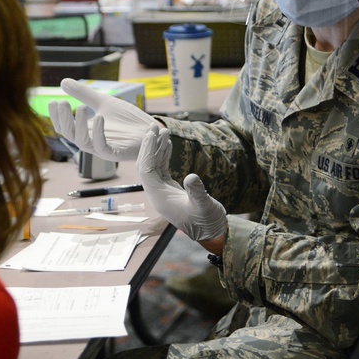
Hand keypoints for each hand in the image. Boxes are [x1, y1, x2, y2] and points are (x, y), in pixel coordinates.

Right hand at [48, 78, 156, 161]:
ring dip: (79, 125)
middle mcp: (92, 142)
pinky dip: (99, 133)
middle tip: (63, 102)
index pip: (65, 127)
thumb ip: (84, 94)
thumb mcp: (104, 102)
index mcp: (86, 132)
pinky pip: (102, 147)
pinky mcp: (117, 153)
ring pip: (83, 142)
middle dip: (64, 118)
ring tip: (81, 107)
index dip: (57, 116)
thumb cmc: (128, 120)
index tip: (53, 101)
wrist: (151, 129)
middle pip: (70, 135)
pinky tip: (99, 117)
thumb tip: (63, 82)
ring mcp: (103, 149)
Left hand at [137, 125, 226, 241]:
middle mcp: (157, 194)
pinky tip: (168, 144)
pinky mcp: (170, 190)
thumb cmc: (207, 222)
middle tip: (153, 126)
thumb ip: (197, 192)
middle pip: (146, 165)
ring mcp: (163, 192)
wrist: (212, 232)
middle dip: (149, 146)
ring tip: (162, 130)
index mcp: (159, 198)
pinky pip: (162, 169)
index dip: (148, 151)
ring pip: (154, 166)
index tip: (153, 134)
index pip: (146, 170)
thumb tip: (191, 176)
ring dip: (157, 148)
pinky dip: (164, 156)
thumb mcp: (205, 206)